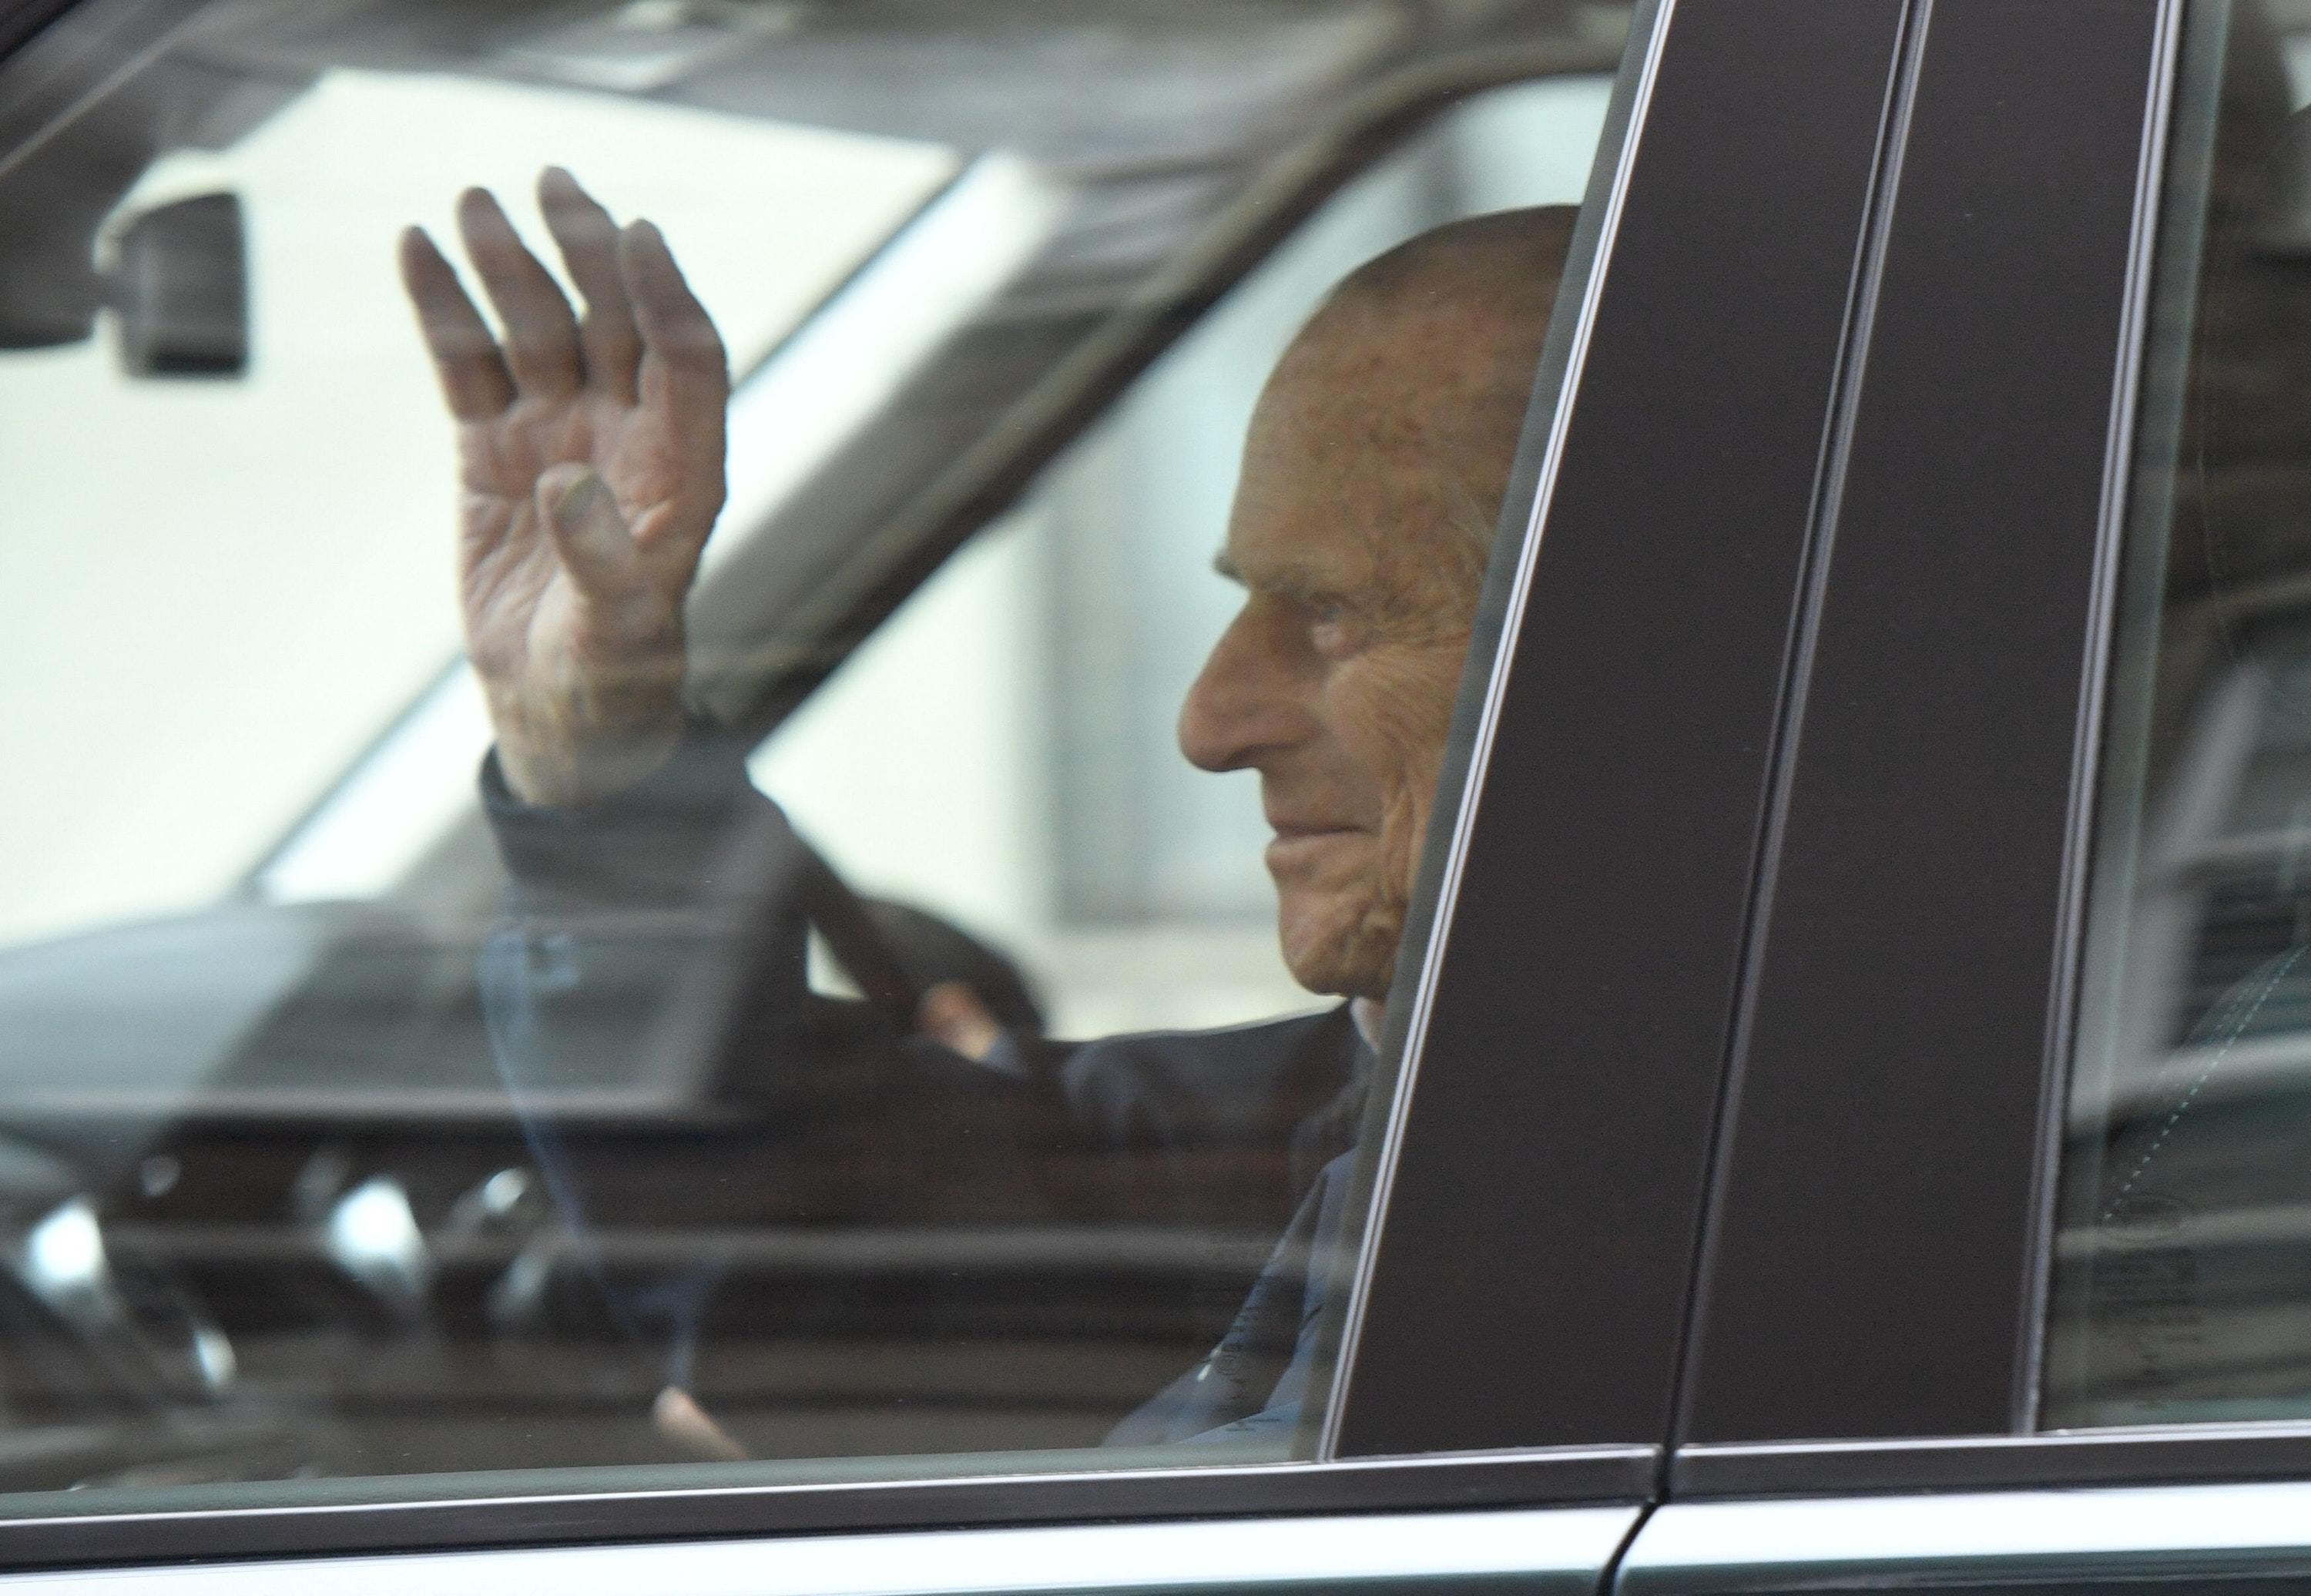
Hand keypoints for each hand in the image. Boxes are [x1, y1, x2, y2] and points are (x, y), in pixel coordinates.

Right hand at [399, 168, 728, 805]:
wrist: (560, 711)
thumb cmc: (613, 678)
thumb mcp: (619, 635)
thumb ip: (605, 562)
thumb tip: (567, 482)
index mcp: (684, 474)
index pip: (686, 361)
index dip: (667, 298)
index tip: (640, 235)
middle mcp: (628, 439)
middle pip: (614, 321)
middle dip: (587, 253)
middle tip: (554, 186)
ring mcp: (559, 435)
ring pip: (537, 330)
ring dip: (510, 266)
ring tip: (474, 203)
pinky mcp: (497, 451)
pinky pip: (470, 364)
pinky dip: (445, 311)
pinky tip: (418, 248)